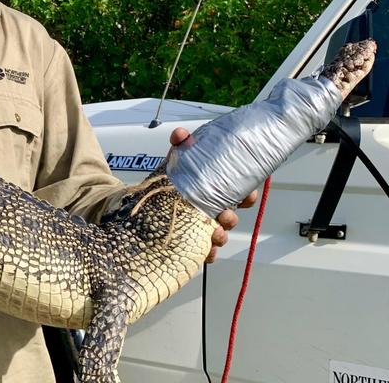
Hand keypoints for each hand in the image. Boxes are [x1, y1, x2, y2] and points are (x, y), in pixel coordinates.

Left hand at [169, 127, 258, 263]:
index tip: (248, 194)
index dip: (247, 196)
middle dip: (232, 217)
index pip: (237, 196)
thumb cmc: (165, 188)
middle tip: (226, 214)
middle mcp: (209, 213)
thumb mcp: (173, 166)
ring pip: (219, 237)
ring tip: (215, 232)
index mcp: (211, 194)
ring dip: (220, 236)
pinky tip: (206, 252)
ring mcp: (200, 231)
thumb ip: (179, 149)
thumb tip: (180, 134)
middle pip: (229, 218)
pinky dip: (208, 254)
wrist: (140, 212)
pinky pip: (203, 254)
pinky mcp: (189, 247)